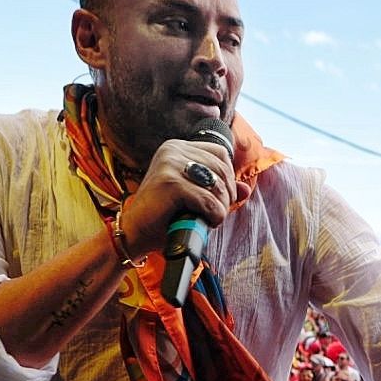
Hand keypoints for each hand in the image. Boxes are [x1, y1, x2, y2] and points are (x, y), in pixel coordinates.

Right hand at [116, 136, 239, 257]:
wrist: (134, 233)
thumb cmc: (164, 216)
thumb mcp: (195, 199)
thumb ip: (219, 190)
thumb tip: (246, 189)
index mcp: (177, 147)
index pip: (220, 153)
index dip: (228, 177)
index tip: (221, 197)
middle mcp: (173, 150)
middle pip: (222, 168)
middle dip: (227, 195)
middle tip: (216, 213)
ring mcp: (170, 164)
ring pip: (217, 184)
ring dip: (221, 207)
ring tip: (209, 219)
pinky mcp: (170, 183)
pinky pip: (208, 200)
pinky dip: (214, 216)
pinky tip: (206, 223)